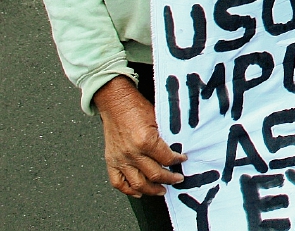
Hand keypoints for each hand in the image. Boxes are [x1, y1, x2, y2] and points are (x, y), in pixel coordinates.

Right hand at [93, 76, 185, 196]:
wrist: (116, 102)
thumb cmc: (136, 107)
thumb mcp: (158, 120)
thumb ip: (164, 138)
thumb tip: (176, 151)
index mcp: (146, 141)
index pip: (167, 159)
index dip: (178, 161)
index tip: (183, 160)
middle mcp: (132, 153)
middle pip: (155, 175)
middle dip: (170, 179)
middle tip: (177, 179)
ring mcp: (120, 159)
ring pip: (137, 184)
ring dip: (152, 190)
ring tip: (162, 190)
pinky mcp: (111, 161)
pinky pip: (118, 183)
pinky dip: (128, 190)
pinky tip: (138, 192)